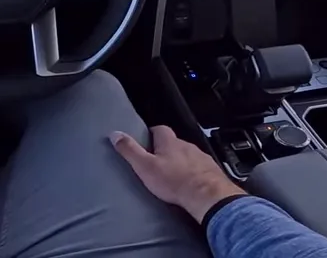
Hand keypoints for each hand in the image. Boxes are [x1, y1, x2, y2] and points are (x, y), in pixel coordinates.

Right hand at [111, 125, 245, 222]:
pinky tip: (190, 184)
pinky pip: (200, 168)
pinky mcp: (211, 170)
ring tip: (173, 176)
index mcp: (169, 142)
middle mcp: (186, 145)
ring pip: (188, 155)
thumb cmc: (174, 181)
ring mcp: (201, 157)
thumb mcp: (145, 166)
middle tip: (157, 162)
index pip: (159, 129)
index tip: (146, 141)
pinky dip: (194, 173)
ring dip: (181, 162)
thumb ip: (130, 150)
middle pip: (174, 142)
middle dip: (166, 150)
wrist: (207, 196)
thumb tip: (115, 134)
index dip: (152, 134)